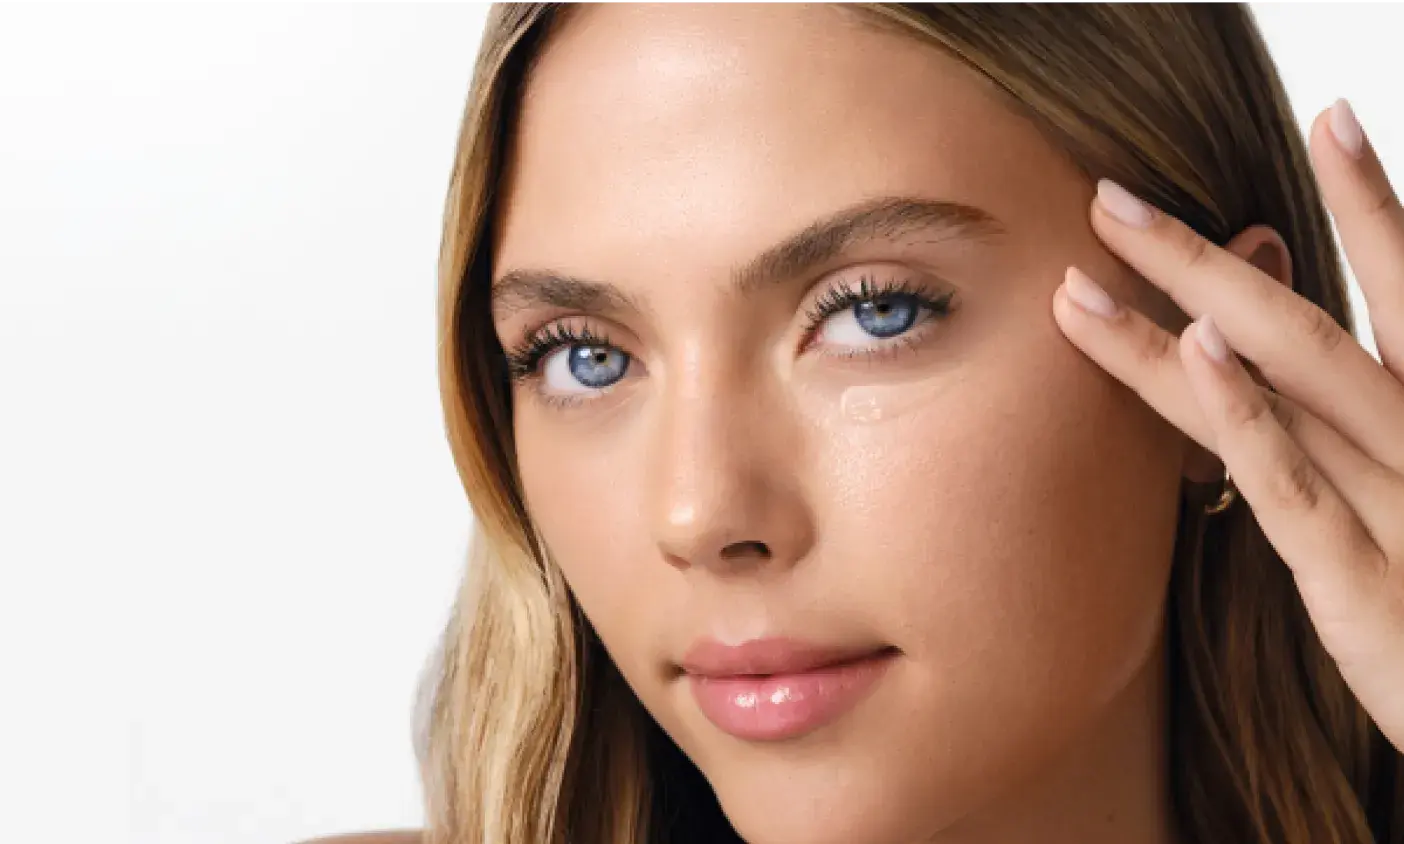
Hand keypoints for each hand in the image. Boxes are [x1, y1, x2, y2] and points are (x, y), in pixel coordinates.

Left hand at [1052, 98, 1403, 751]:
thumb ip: (1371, 431)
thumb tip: (1278, 361)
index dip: (1369, 203)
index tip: (1330, 117)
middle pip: (1308, 323)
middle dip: (1204, 256)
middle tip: (1113, 197)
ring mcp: (1400, 507)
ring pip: (1283, 388)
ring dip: (1179, 316)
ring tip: (1092, 267)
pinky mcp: (1364, 585)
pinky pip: (1294, 488)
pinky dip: (1244, 417)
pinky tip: (1192, 358)